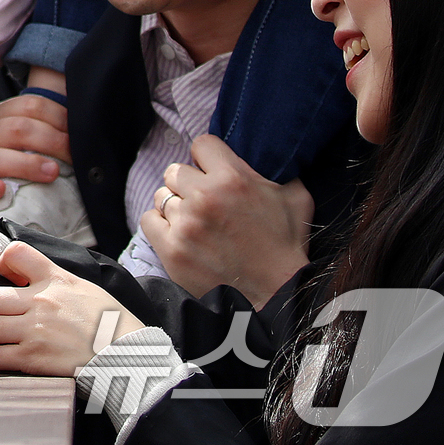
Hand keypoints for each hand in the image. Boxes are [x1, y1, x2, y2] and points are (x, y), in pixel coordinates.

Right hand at [0, 94, 70, 210]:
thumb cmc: (11, 170)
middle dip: (48, 140)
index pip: (27, 106)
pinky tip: (2, 189)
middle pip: (12, 129)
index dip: (57, 117)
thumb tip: (81, 128)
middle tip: (71, 155)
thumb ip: (41, 132)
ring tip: (52, 173)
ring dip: (25, 164)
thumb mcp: (21, 144)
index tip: (77, 133)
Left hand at [0, 241, 144, 373]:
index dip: (1, 264)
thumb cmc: (107, 321)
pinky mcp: (35, 359)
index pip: (15, 253)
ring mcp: (36, 331)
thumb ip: (52, 277)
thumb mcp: (81, 286)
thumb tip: (27, 272)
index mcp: (53, 279)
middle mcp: (40, 302)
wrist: (128, 355)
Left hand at [140, 134, 311, 306]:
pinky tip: (180, 235)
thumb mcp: (295, 198)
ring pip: (162, 196)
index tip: (214, 174)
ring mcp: (185, 224)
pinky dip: (161, 226)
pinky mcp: (171, 249)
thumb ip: (275, 169)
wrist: (278, 300)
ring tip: (197, 224)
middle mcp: (204, 197)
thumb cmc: (286, 248)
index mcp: (232, 178)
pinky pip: (148, 220)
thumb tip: (265, 153)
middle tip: (206, 203)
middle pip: (175, 170)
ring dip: (177, 208)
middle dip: (189, 184)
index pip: (201, 144)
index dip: (209, 159)